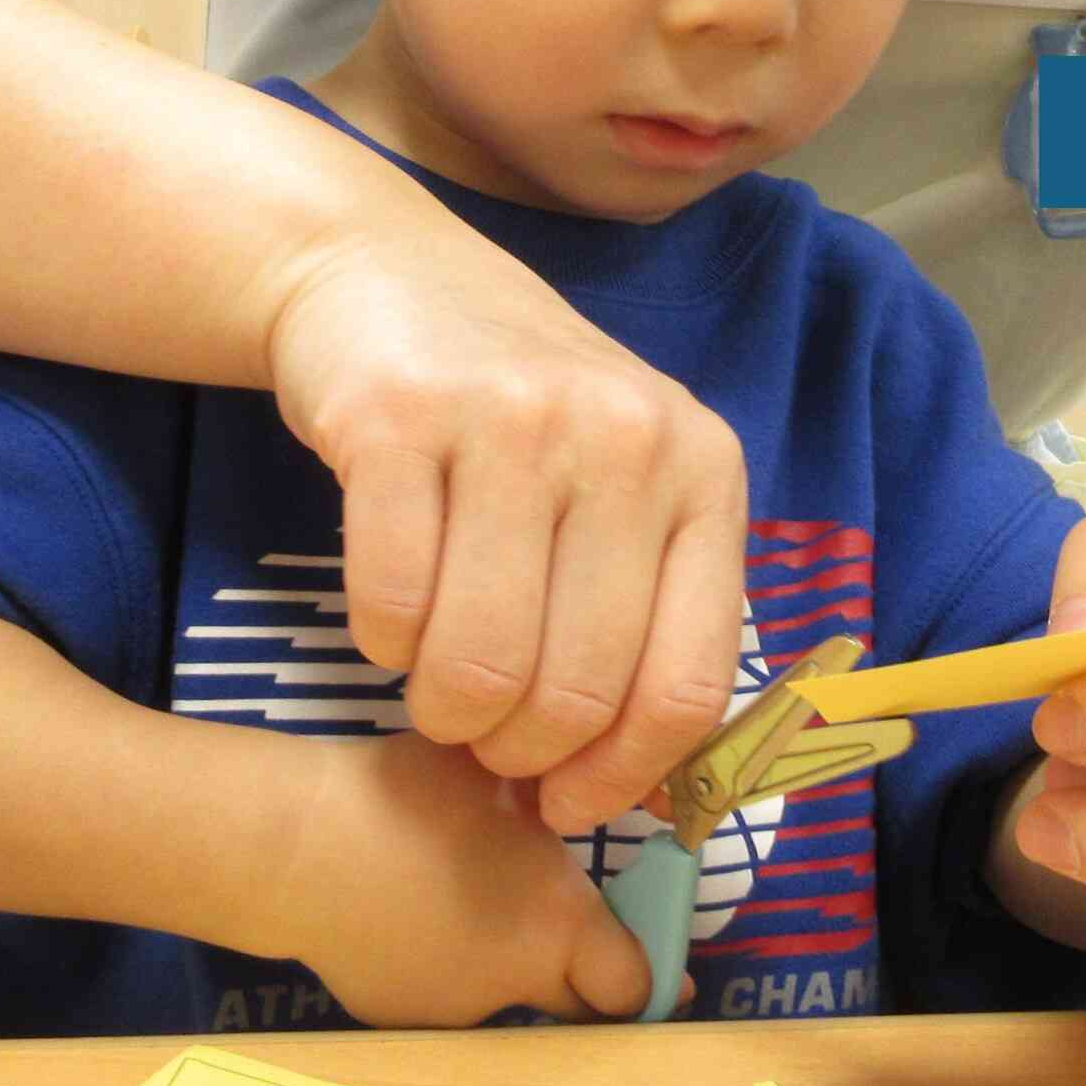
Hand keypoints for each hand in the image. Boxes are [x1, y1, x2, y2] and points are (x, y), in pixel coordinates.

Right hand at [266, 228, 748, 832]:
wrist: (390, 277)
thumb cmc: (520, 419)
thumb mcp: (625, 490)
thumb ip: (650, 617)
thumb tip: (642, 799)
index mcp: (705, 470)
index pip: (687, 683)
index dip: (623, 777)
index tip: (569, 807)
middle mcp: (626, 437)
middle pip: (577, 687)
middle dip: (518, 750)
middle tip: (484, 737)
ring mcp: (514, 419)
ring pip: (479, 662)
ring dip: (443, 709)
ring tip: (435, 684)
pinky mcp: (400, 416)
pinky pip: (390, 602)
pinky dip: (379, 641)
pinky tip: (389, 614)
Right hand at [272, 732, 656, 1026]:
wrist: (301, 846)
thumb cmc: (410, 797)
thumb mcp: (499, 775)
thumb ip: (553, 792)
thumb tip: (590, 780)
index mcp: (557, 926)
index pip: (634, 989)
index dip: (651, 980)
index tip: (663, 972)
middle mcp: (517, 984)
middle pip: (580, 1014)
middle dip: (589, 986)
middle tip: (582, 947)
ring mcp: (454, 1012)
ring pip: (506, 1000)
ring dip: (506, 969)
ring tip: (468, 906)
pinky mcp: (396, 1017)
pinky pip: (439, 996)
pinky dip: (438, 967)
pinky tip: (407, 916)